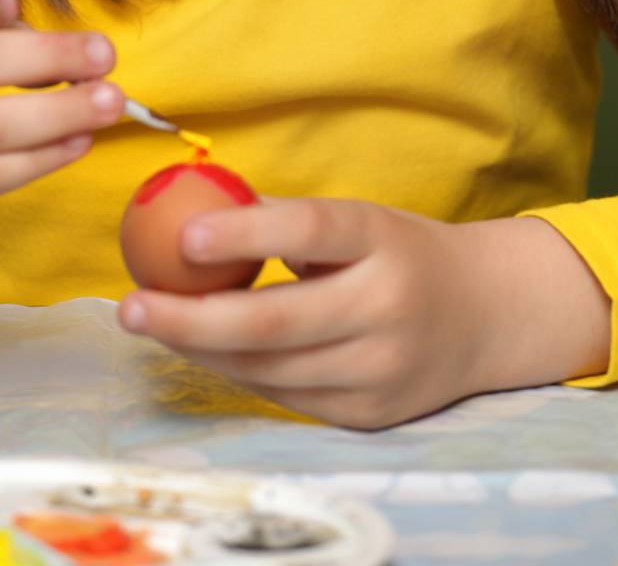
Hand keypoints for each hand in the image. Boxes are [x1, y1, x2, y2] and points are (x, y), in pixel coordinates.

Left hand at [116, 194, 487, 430]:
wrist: (486, 314)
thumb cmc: (400, 252)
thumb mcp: (360, 219)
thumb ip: (286, 218)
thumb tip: (191, 203)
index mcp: (384, 239)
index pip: (311, 230)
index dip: (247, 233)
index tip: (183, 237)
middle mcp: (387, 306)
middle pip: (277, 321)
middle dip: (191, 319)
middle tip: (131, 305)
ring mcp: (381, 368)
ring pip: (270, 369)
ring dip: (200, 348)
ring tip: (150, 323)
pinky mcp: (370, 414)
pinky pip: (286, 397)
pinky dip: (237, 372)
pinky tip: (202, 348)